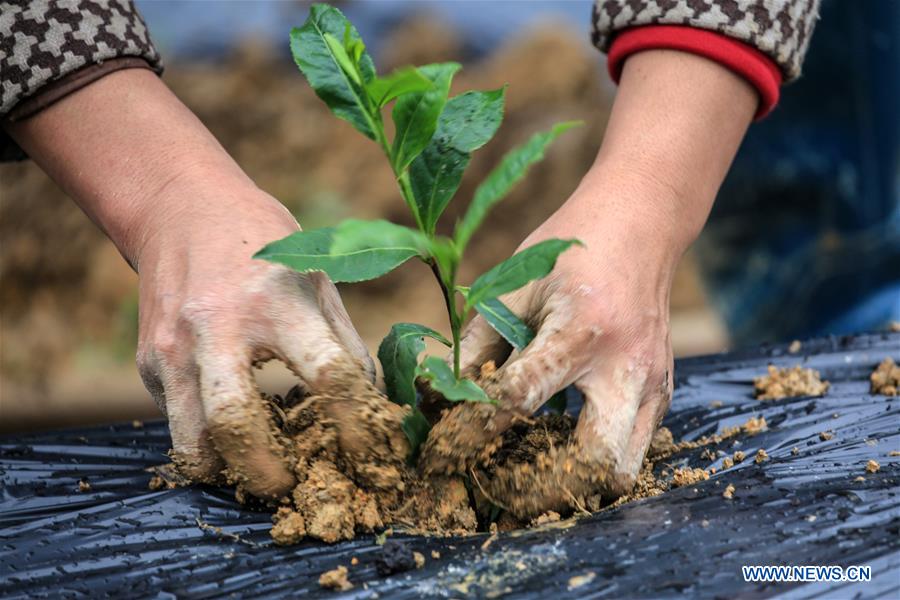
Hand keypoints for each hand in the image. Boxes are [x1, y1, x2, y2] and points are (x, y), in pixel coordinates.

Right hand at [4, 69, 374, 498]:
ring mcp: (175, 346)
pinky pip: (178, 421)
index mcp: (278, 300)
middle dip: (269, 472)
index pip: (330, 375)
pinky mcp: (150, 360)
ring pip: (192, 440)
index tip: (372, 454)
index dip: (359, 423)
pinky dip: (206, 440)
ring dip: (228, 469)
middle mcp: (218, 325)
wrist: (181, 208)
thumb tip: (374, 404)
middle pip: (237, 423)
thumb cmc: (262, 243)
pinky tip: (232, 429)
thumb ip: (344, 342)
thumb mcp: (316, 276)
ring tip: (258, 470)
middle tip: (292, 487)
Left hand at [456, 175, 679, 503]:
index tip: (446, 443)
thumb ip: (478, 348)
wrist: (641, 226)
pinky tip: (562, 441)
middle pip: (595, 465)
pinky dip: (594, 458)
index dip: (473, 427)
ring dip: (573, 479)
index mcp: (580, 331)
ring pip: (622, 469)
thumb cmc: (570, 252)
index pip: (519, 399)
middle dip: (543, 486)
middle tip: (502, 481)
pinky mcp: (663, 392)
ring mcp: (654, 384)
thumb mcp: (514, 288)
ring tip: (531, 465)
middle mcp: (626, 367)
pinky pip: (633, 448)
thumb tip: (438, 399)